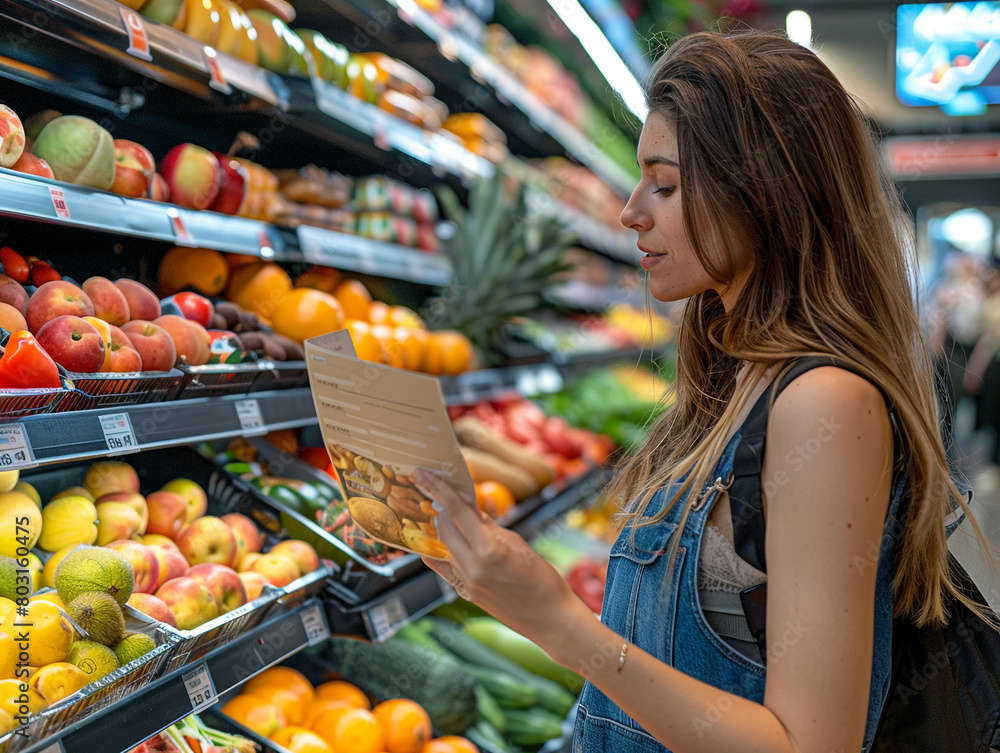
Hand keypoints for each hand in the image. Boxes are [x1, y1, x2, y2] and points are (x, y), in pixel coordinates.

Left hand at [413, 468, 588, 653]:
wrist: (550, 618)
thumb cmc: (542, 578)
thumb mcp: (517, 543)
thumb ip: (488, 525)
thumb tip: (470, 506)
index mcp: (489, 549)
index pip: (457, 511)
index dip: (438, 489)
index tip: (422, 474)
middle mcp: (472, 567)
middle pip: (443, 527)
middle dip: (438, 506)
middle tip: (434, 489)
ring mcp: (466, 582)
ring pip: (441, 547)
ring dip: (439, 527)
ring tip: (439, 512)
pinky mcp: (465, 593)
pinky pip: (442, 568)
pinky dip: (439, 551)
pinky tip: (437, 540)